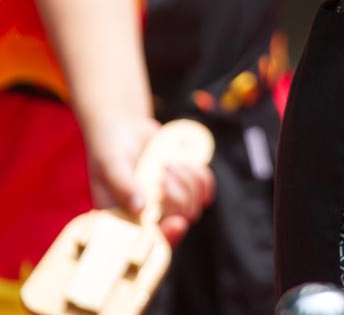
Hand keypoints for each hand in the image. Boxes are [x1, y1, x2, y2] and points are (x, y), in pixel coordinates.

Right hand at [84, 117, 215, 243]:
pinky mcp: (184, 184)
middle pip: (180, 217)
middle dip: (177, 192)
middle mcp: (148, 217)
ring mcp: (169, 201)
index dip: (167, 237)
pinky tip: (185, 162)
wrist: (125, 129)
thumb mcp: (110, 165)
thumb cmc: (110, 149)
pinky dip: (200, 173)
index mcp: (124, 221)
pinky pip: (205, 186)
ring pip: (195, 202)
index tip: (178, 222)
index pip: (149, 243)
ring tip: (166, 163)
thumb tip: (139, 208)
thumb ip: (123, 185)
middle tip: (163, 170)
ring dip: (187, 179)